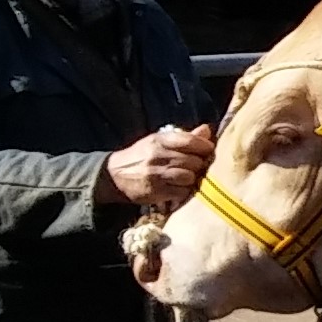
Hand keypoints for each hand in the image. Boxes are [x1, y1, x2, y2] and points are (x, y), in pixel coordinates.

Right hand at [100, 124, 214, 210]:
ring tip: (186, 178)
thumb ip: (184, 138)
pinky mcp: (156, 191)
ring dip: (192, 179)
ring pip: (190, 176)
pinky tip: (178, 188)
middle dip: (199, 165)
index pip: (190, 140)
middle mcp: (158, 156)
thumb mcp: (158, 142)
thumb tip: (207, 130)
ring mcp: (157, 174)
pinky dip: (184, 191)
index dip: (205, 146)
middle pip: (194, 160)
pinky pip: (182, 192)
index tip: (208, 151)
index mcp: (160, 140)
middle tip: (196, 167)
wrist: (113, 175)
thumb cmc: (142, 156)